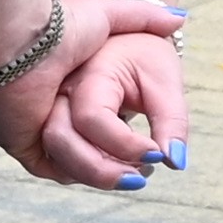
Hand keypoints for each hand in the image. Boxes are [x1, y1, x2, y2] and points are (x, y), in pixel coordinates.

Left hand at [0, 0, 183, 190]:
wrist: (23, 34)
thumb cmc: (63, 23)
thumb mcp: (109, 16)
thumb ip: (144, 16)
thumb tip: (180, 17)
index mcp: (71, 89)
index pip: (102, 126)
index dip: (130, 140)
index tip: (158, 148)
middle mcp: (53, 112)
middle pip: (91, 152)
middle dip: (123, 164)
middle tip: (148, 166)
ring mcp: (36, 130)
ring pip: (75, 165)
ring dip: (107, 171)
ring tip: (135, 170)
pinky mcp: (22, 142)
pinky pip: (55, 169)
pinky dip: (83, 171)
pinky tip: (112, 166)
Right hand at [56, 22, 188, 181]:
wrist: (123, 43)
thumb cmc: (145, 57)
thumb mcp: (166, 80)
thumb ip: (173, 121)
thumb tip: (175, 161)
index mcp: (89, 72)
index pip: (91, 117)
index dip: (124, 145)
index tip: (157, 155)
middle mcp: (59, 89)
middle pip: (59, 139)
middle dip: (100, 171)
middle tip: (138, 179)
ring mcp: (48, 105)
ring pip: (51, 153)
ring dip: (90, 175)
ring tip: (130, 173)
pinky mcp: (48, 121)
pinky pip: (52, 156)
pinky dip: (80, 170)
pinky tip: (109, 166)